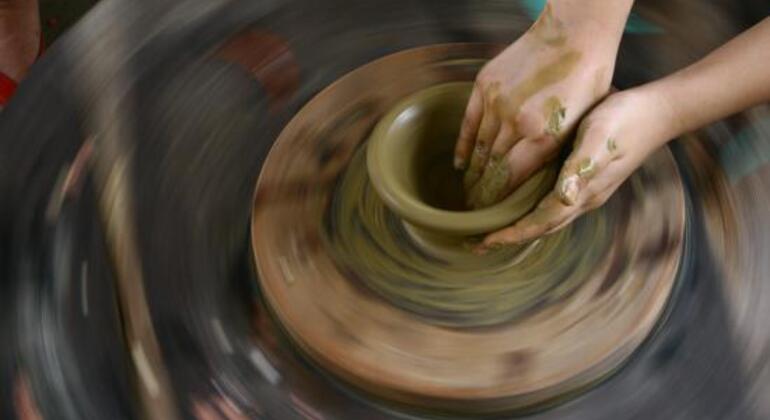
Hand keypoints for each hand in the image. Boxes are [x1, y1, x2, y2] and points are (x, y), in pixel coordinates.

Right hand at [455, 1, 630, 208]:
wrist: (574, 34)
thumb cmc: (587, 80)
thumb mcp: (581, 125)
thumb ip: (554, 154)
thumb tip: (532, 184)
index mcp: (544, 136)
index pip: (511, 179)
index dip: (498, 200)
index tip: (490, 215)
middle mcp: (517, 121)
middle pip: (492, 167)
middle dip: (483, 193)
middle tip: (476, 210)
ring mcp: (498, 102)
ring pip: (479, 148)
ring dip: (473, 173)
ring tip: (469, 191)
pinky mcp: (485, 86)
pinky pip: (468, 123)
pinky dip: (463, 146)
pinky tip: (461, 165)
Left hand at [479, 87, 676, 250]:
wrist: (658, 111)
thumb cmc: (624, 121)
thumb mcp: (598, 139)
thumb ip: (581, 168)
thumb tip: (564, 197)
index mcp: (582, 192)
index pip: (539, 223)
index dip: (511, 234)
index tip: (484, 241)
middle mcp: (582, 198)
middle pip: (540, 227)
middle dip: (509, 237)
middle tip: (477, 243)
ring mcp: (586, 190)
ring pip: (546, 217)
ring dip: (519, 226)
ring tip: (492, 230)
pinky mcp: (586, 178)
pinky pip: (552, 203)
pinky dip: (531, 210)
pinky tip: (519, 202)